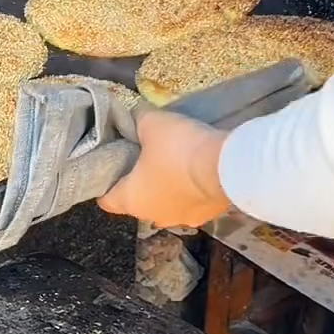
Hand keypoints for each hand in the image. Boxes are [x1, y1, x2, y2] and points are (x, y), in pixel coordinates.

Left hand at [99, 110, 230, 229]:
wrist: (228, 167)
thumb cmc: (178, 149)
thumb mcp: (152, 123)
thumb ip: (138, 119)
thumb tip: (135, 114)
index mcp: (131, 200)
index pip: (106, 200)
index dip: (105, 183)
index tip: (111, 166)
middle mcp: (154, 216)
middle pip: (138, 201)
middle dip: (139, 181)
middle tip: (142, 156)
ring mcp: (183, 219)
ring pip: (166, 204)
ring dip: (167, 188)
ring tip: (173, 163)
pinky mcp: (207, 216)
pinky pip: (191, 203)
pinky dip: (190, 191)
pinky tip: (196, 172)